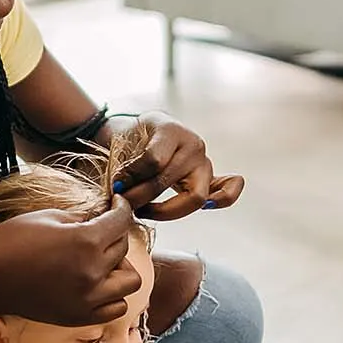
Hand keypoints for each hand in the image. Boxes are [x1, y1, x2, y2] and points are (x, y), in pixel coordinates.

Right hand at [0, 198, 142, 325]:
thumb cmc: (10, 242)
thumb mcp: (48, 217)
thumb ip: (81, 218)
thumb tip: (101, 218)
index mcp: (85, 241)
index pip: (122, 221)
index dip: (122, 208)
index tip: (117, 204)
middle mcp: (93, 271)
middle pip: (124, 248)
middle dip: (114, 235)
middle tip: (98, 232)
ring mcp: (88, 298)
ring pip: (130, 280)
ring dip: (120, 268)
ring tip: (100, 262)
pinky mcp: (80, 316)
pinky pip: (116, 307)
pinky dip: (113, 295)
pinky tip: (95, 285)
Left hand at [117, 113, 245, 220]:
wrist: (148, 130)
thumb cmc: (136, 135)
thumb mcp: (126, 139)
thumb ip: (126, 162)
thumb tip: (122, 188)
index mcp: (171, 130)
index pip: (153, 161)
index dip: (131, 177)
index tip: (116, 185)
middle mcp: (193, 146)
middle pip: (166, 181)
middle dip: (139, 197)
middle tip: (123, 204)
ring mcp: (204, 163)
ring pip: (194, 197)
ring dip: (164, 211)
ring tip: (144, 211)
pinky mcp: (211, 178)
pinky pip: (226, 192)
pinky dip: (222, 200)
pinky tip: (207, 207)